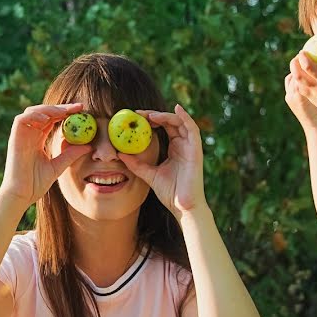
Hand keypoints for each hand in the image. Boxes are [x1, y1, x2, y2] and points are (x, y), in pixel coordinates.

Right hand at [0, 103, 91, 207]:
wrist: (22, 195)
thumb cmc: (36, 184)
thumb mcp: (58, 166)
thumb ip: (70, 155)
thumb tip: (89, 146)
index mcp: (38, 140)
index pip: (52, 120)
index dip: (66, 113)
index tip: (82, 111)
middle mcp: (29, 135)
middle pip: (44, 113)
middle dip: (61, 108)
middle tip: (78, 107)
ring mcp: (21, 136)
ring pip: (33, 112)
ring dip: (49, 109)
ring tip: (65, 112)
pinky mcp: (14, 138)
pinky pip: (22, 119)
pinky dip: (34, 116)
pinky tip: (48, 119)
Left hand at [118, 104, 205, 219]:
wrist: (182, 206)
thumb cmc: (170, 192)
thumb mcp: (149, 174)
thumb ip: (136, 164)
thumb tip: (120, 153)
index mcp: (174, 149)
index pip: (164, 127)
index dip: (151, 120)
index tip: (135, 117)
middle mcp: (183, 145)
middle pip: (170, 122)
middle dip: (155, 115)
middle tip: (138, 114)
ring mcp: (190, 147)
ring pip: (180, 123)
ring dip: (166, 116)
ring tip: (150, 115)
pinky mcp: (196, 150)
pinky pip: (193, 129)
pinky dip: (186, 117)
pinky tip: (177, 109)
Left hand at [290, 49, 316, 127]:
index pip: (309, 68)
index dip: (304, 58)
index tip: (302, 51)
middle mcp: (315, 89)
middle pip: (298, 75)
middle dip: (294, 65)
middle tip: (296, 57)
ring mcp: (312, 96)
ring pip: (298, 84)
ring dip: (295, 74)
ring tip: (297, 68)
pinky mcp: (312, 101)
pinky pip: (301, 90)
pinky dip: (299, 83)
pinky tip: (302, 81)